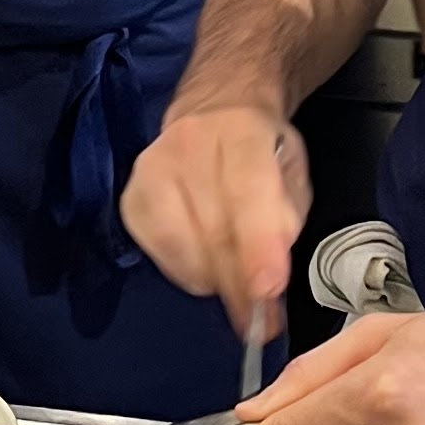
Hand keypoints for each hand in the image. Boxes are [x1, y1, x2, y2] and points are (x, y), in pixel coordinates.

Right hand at [120, 103, 309, 331]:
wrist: (215, 110)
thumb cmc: (261, 148)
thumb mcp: (292, 174)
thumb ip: (286, 221)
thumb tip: (266, 280)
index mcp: (241, 129)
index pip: (248, 191)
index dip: (257, 246)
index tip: (267, 291)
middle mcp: (188, 143)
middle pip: (212, 228)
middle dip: (239, 281)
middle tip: (260, 315)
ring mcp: (151, 169)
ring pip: (181, 247)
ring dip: (213, 278)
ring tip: (234, 278)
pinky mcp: (131, 198)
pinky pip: (158, 252)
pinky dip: (186, 270)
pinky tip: (204, 261)